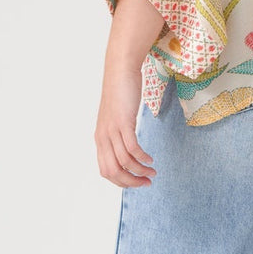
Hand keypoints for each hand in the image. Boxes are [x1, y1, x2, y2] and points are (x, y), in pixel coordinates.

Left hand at [94, 59, 156, 187]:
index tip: (137, 182)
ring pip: (124, 162)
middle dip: (130, 182)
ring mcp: (112, 130)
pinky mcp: (123, 122)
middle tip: (146, 183)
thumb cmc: (120, 93)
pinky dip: (142, 158)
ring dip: (140, 171)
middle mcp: (102, 137)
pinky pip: (132, 148)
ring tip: (152, 173)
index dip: (121, 182)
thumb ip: (118, 135)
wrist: (120, 71)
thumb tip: (129, 150)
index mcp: (100, 139)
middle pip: (113, 171)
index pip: (106, 171)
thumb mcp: (116, 119)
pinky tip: (150, 160)